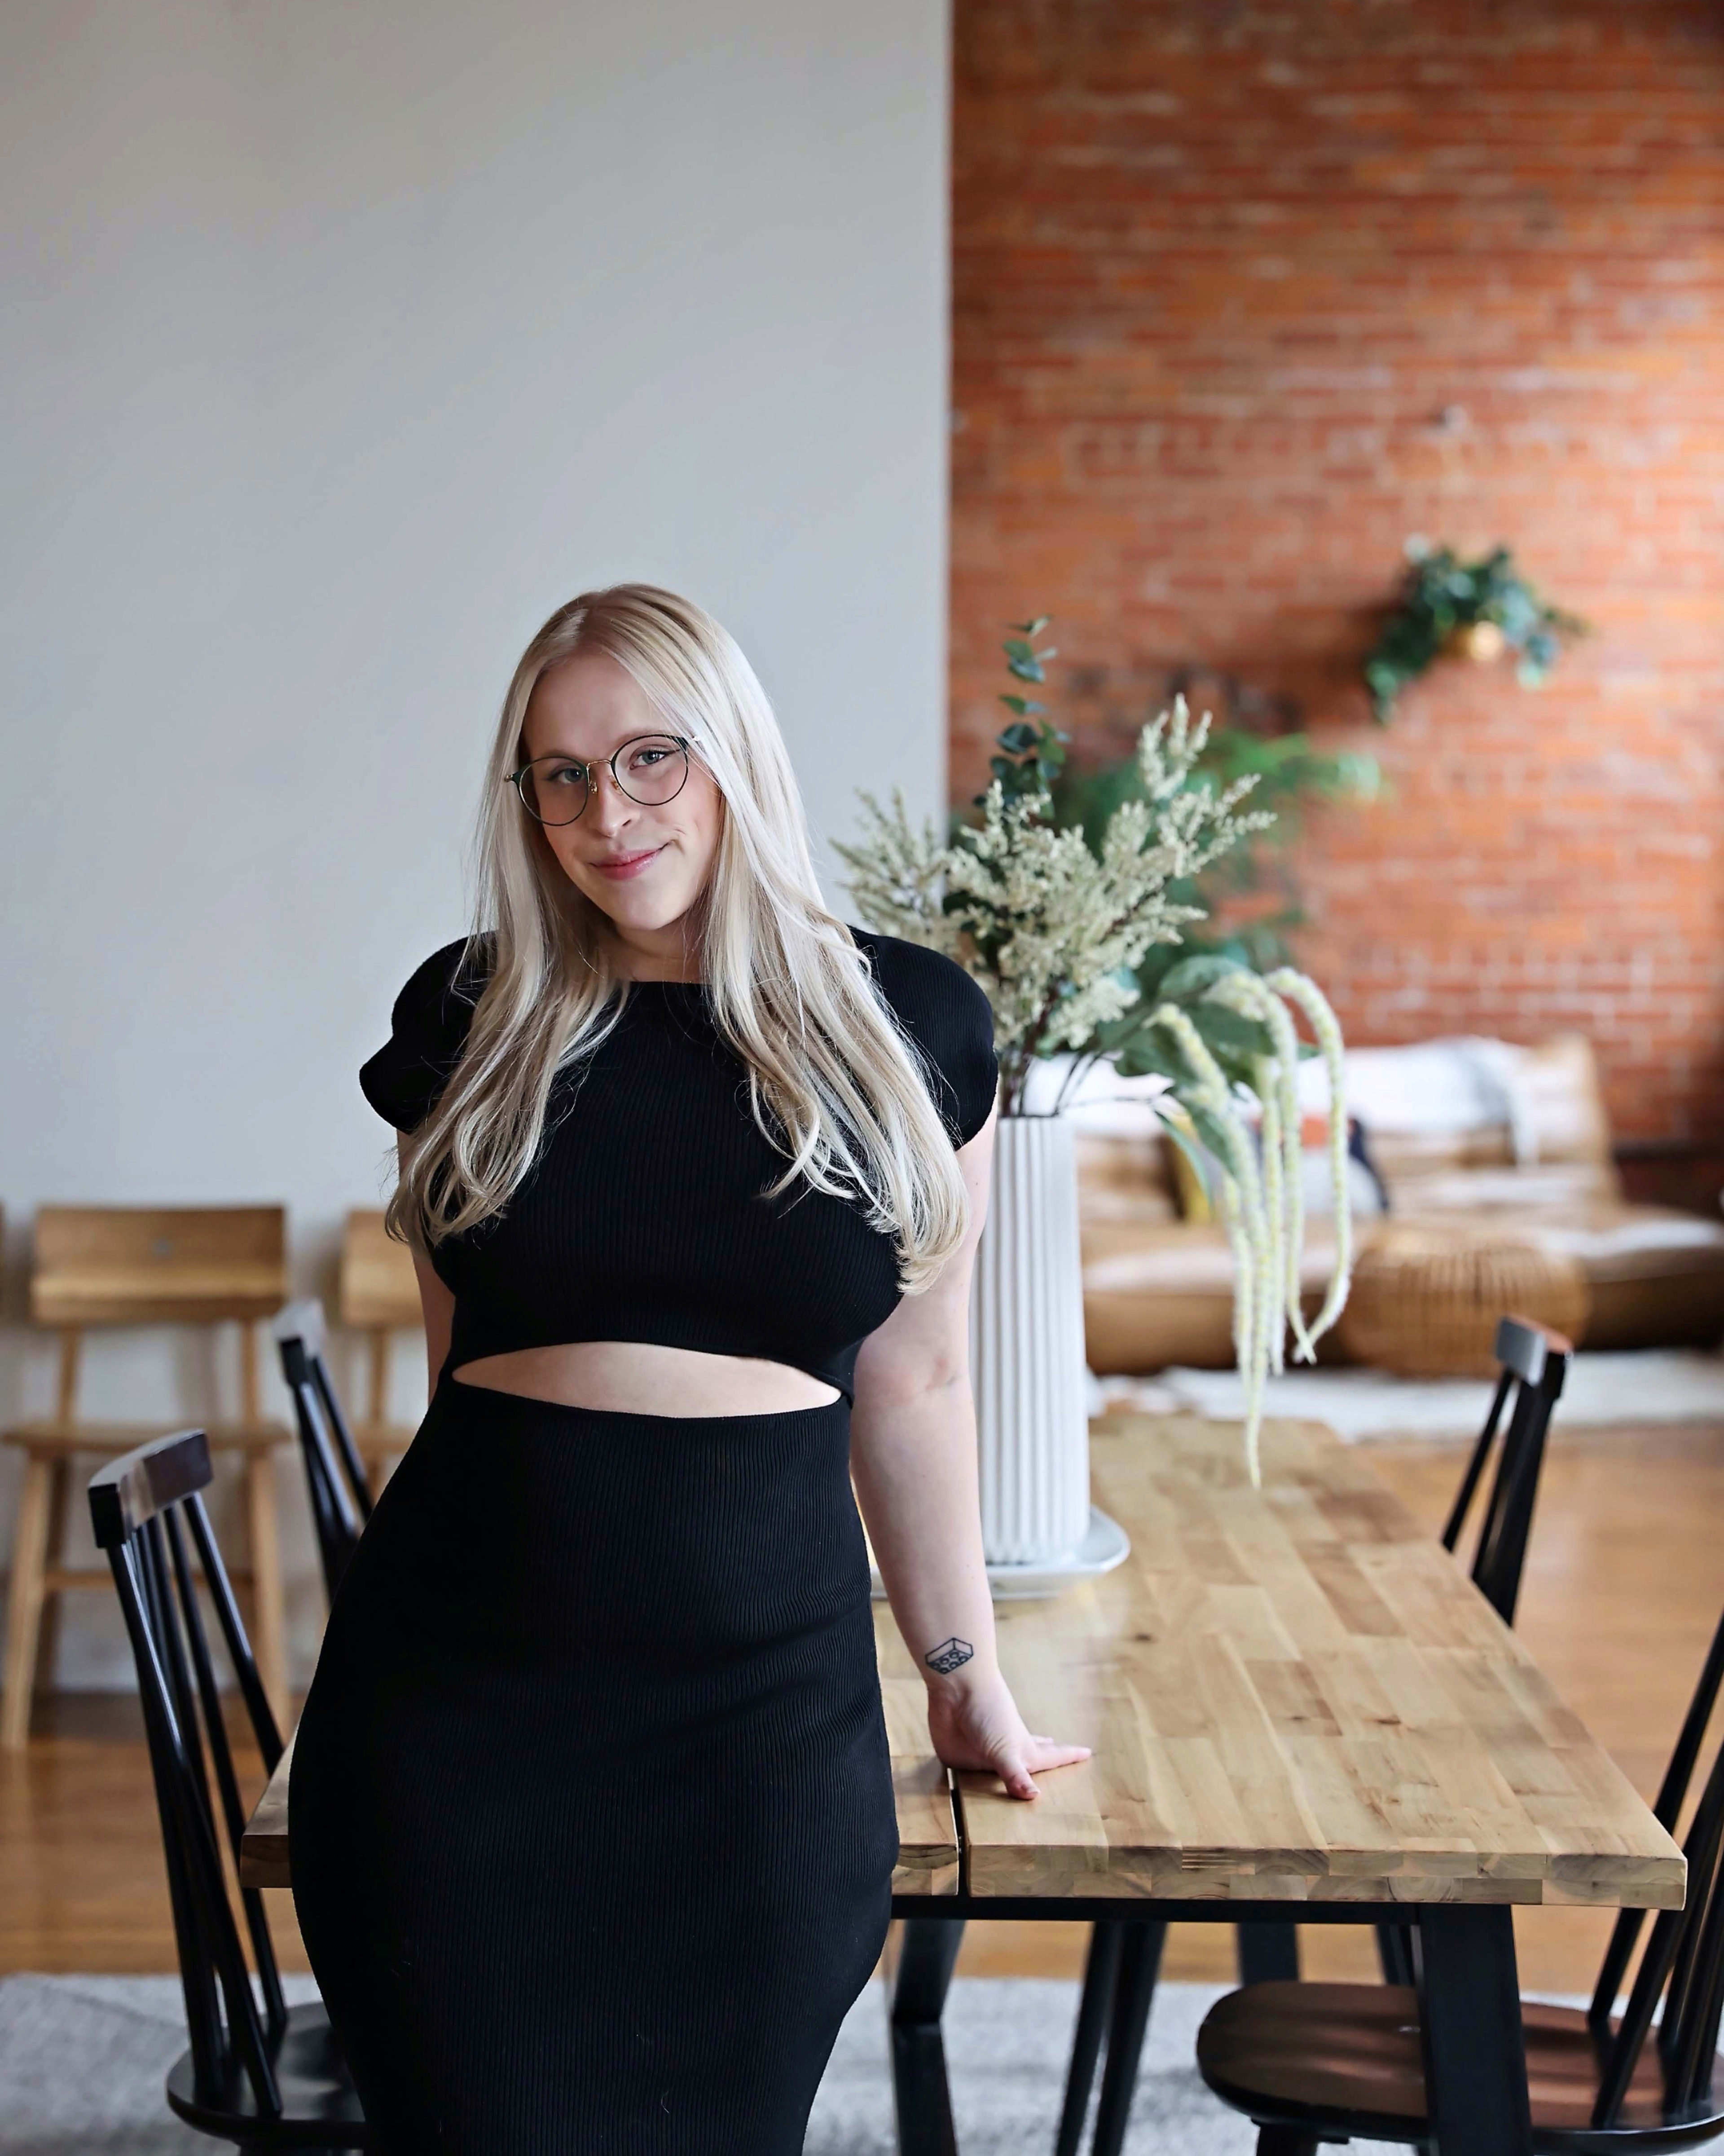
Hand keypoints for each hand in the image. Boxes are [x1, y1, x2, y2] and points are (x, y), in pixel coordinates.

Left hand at [926, 1670, 1091, 1800]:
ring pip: (1000, 1763)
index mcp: (1021, 1750)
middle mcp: (1004, 1751)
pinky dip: (973, 1773)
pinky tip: (974, 1768)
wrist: (956, 1687)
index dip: (1068, 1756)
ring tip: (1023, 1760)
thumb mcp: (1005, 1748)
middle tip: (1055, 1750)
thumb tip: (1034, 1796)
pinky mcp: (957, 1754)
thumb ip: (1015, 1775)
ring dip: (1010, 1764)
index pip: (1050, 1757)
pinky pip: (968, 1770)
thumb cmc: (988, 1712)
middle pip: (1029, 1755)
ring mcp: (981, 1752)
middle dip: (1043, 1755)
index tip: (1087, 1751)